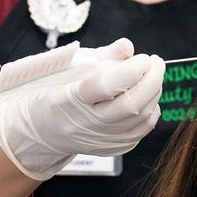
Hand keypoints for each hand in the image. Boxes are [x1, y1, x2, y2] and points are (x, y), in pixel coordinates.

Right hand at [0, 39, 164, 180]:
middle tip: (156, 62)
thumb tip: (128, 47)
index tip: (143, 58)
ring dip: (154, 93)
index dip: (132, 69)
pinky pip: (142, 130)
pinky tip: (146, 97)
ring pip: (142, 118)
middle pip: (131, 105)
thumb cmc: (54, 93)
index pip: (106, 85)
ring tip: (151, 76)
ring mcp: (100, 140)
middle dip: (152, 79)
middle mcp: (86, 125)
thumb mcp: (68, 69)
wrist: (41, 132)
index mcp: (68, 100)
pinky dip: (151, 109)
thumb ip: (102, 56)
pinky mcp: (113, 149)